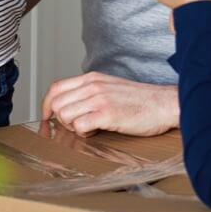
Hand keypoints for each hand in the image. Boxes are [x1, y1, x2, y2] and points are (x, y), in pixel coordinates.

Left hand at [40, 72, 178, 136]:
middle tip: (76, 125)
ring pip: (64, 115)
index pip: (56, 88)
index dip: (46, 105)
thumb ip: (90, 92)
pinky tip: (96, 130)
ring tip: (89, 127)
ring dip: (72, 126)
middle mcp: (93, 86)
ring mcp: (99, 99)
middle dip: (61, 119)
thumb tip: (70, 106)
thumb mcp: (110, 87)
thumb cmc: (140, 100)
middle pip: (56, 103)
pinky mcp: (107, 114)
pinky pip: (79, 126)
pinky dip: (83, 132)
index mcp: (92, 78)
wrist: (164, 104)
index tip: (47, 117)